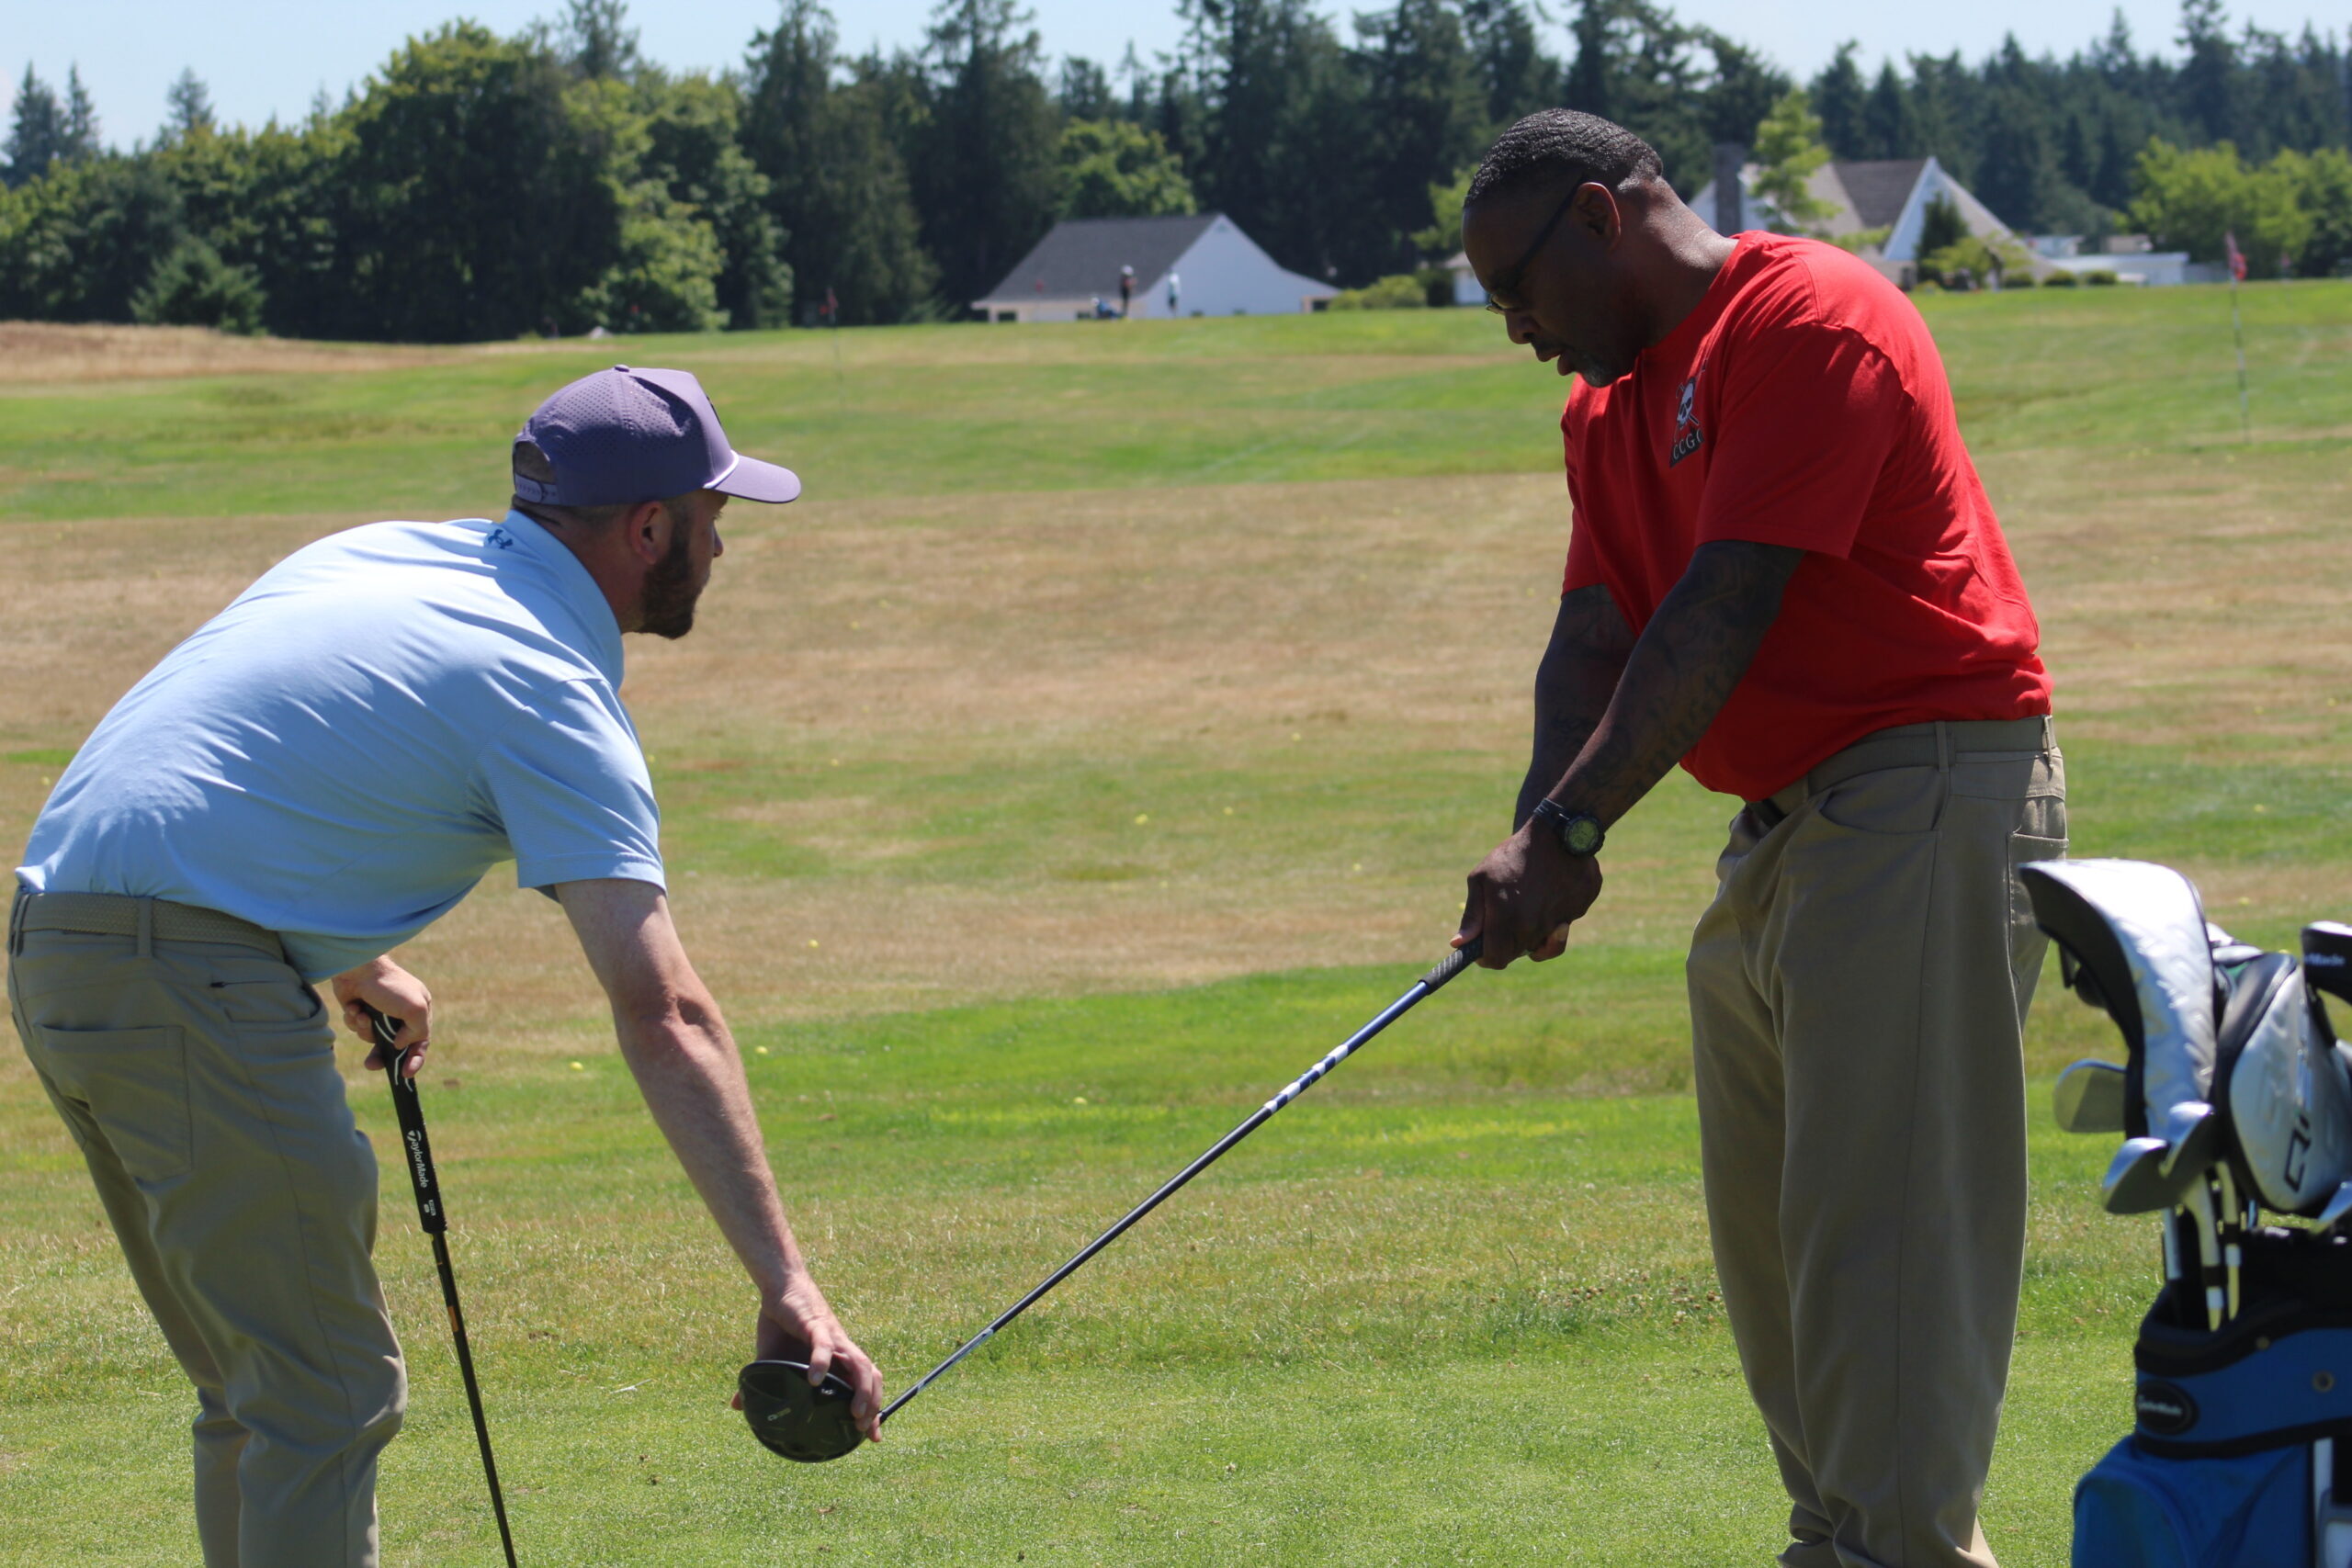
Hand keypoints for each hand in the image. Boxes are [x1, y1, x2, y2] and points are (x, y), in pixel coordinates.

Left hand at [332, 958, 433, 1077]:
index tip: (406, 1074)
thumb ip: (417, 1032)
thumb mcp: (414, 1009)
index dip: (415, 1060)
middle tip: (372, 1065)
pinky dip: (355, 1020)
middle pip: (394, 1045)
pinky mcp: (361, 1010)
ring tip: (362, 1016)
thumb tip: (399, 1045)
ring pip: (373, 1037)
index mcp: (419, 1010)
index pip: (421, 1042)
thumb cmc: (389, 986)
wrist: (358, 968)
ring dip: (366, 1030)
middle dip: (382, 1055)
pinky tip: (354, 1007)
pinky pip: (358, 1027)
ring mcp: (380, 1012)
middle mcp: (401, 1012)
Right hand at [730, 1276, 884, 1442]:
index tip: (873, 1437)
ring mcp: (832, 1337)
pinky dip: (822, 1363)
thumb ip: (764, 1382)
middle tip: (863, 1429)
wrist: (780, 1288)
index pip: (864, 1385)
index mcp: (838, 1358)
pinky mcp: (816, 1325)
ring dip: (861, 1389)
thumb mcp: (772, 1360)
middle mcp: (842, 1349)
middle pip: (870, 1377)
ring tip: (853, 1411)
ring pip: (859, 1364)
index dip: (872, 1409)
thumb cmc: (782, 1323)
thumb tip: (737, 1407)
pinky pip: (825, 1345)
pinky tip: (815, 1380)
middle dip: (871, 1404)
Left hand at [1454, 822, 1602, 968]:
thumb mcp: (1482, 879)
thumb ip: (1473, 915)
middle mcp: (1536, 927)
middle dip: (1510, 941)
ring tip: (1530, 898)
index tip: (1483, 948)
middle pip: (1520, 953)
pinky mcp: (1580, 909)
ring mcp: (1562, 920)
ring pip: (1544, 940)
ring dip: (1534, 928)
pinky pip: (1564, 921)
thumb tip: (1458, 944)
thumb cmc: (1512, 854)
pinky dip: (1556, 911)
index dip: (1487, 957)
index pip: (1496, 960)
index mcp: (1508, 921)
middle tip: (1506, 915)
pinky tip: (1551, 888)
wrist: (1555, 830)